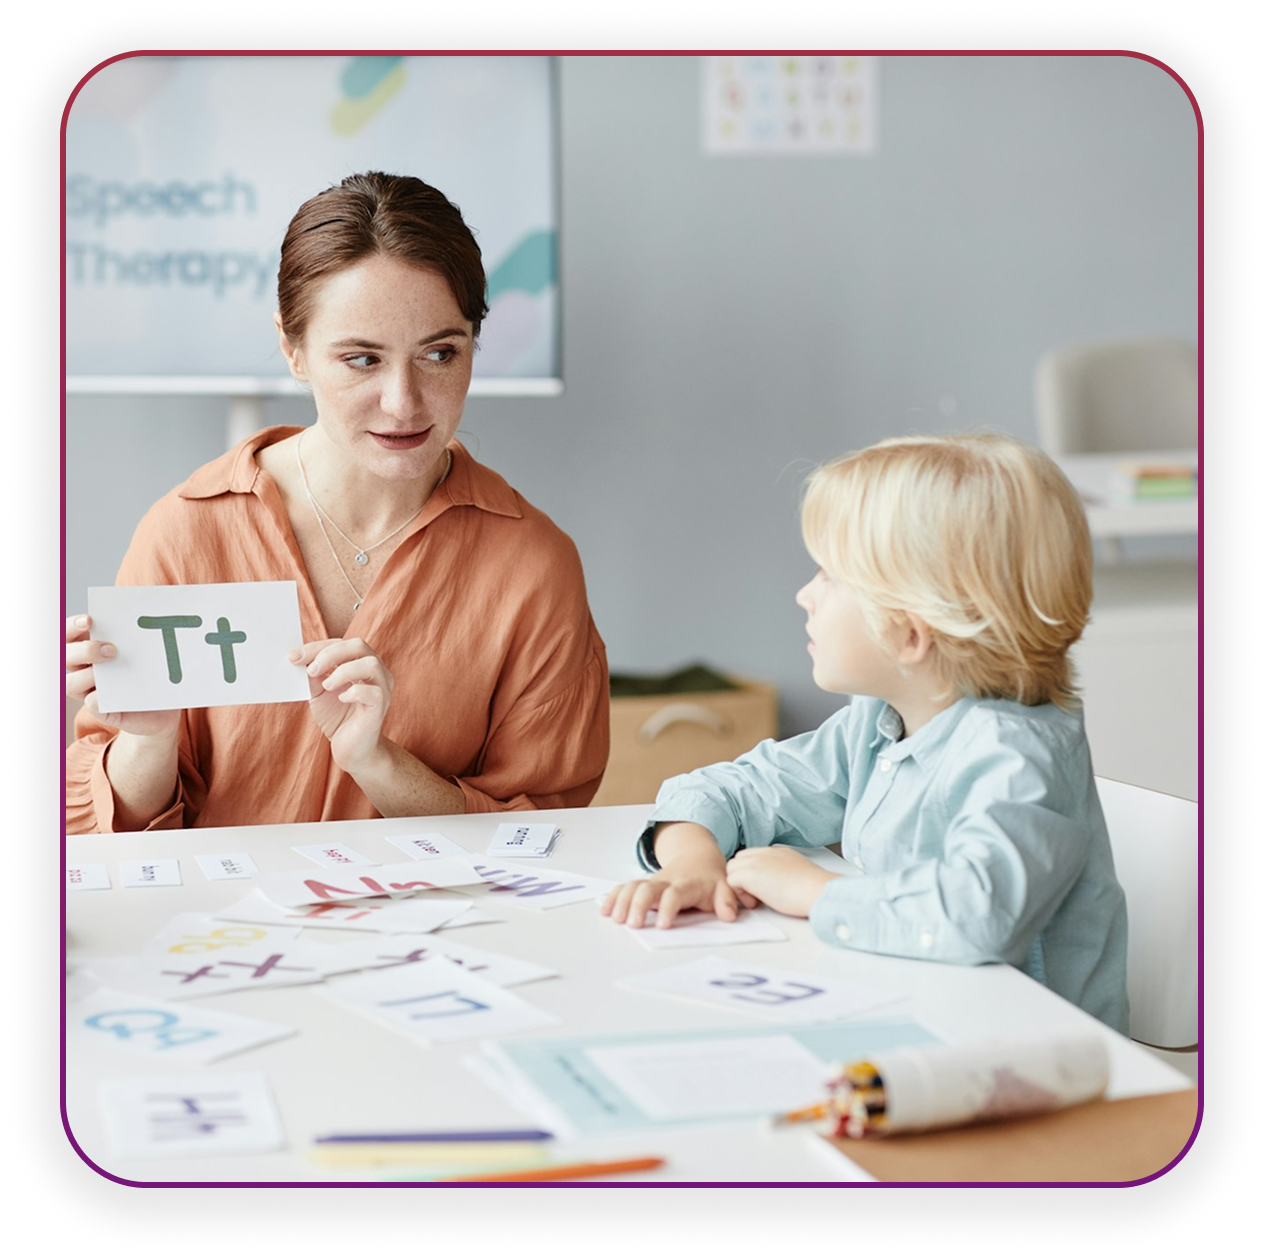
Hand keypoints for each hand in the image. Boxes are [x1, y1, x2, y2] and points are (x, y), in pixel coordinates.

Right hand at [65, 614, 179, 739]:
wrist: (162, 706)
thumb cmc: (148, 672)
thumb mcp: (145, 652)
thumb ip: (137, 639)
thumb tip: (144, 622)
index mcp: (87, 650)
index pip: (69, 634)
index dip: (73, 626)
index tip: (90, 620)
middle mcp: (82, 670)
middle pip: (66, 657)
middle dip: (84, 651)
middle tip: (112, 649)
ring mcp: (89, 692)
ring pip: (70, 684)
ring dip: (86, 676)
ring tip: (109, 672)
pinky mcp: (102, 711)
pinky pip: (92, 706)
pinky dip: (95, 701)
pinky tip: (102, 696)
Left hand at [292, 637, 393, 773]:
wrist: (351, 749)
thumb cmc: (337, 717)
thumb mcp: (318, 691)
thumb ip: (312, 674)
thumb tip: (296, 658)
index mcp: (360, 663)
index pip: (341, 643)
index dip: (317, 647)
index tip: (293, 657)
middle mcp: (375, 672)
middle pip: (359, 645)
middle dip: (330, 654)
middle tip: (311, 671)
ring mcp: (382, 689)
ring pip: (371, 664)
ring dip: (344, 671)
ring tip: (327, 686)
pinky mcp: (380, 708)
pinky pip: (374, 692)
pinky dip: (354, 692)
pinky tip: (342, 698)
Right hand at [601, 822, 751, 928]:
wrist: (697, 857)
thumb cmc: (709, 878)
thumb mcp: (724, 886)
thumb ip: (727, 900)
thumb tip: (729, 915)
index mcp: (686, 884)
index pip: (674, 894)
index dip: (667, 908)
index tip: (662, 925)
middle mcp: (665, 882)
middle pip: (647, 888)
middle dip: (638, 905)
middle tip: (633, 925)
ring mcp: (652, 882)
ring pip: (632, 886)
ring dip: (622, 901)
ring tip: (615, 919)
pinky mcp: (642, 886)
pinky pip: (625, 887)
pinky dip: (613, 897)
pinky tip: (605, 910)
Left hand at [725, 848, 839, 918]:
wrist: (816, 889)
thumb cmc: (813, 889)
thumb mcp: (796, 874)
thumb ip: (782, 873)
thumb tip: (777, 885)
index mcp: (777, 852)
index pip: (753, 856)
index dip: (753, 873)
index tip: (762, 888)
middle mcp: (765, 852)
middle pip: (739, 860)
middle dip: (743, 877)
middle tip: (757, 896)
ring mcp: (755, 861)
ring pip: (732, 869)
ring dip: (740, 886)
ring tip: (757, 900)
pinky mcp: (748, 874)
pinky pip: (731, 881)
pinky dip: (739, 894)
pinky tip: (756, 902)